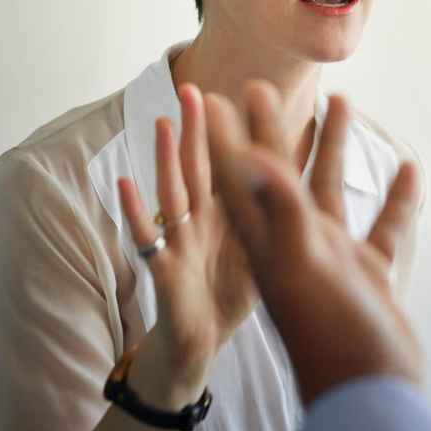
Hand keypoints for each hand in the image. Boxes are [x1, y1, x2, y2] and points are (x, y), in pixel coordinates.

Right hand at [117, 84, 257, 386]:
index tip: (246, 92)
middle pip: (200, 167)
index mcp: (229, 213)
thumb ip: (276, 208)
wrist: (201, 341)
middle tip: (194, 89)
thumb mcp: (262, 244)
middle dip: (197, 130)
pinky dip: (134, 211)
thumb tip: (306, 171)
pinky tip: (125, 182)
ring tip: (162, 123)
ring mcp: (181, 241)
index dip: (240, 132)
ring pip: (173, 192)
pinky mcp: (165, 269)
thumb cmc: (230, 288)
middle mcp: (202, 219)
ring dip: (166, 158)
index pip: (236, 164)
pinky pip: (145, 237)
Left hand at [206, 85, 423, 404]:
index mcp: (268, 243)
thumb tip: (255, 156)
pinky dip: (393, 194)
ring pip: (328, 191)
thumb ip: (282, 212)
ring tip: (341, 101)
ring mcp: (332, 258)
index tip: (216, 95)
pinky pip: (380, 223)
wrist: (370, 392)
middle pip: (277, 176)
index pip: (236, 180)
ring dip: (332, 148)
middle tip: (265, 85)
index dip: (225, 138)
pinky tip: (406, 166)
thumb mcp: (301, 269)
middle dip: (272, 130)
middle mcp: (294, 245)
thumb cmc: (331, 337)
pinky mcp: (366, 272)